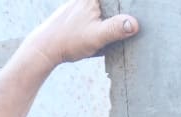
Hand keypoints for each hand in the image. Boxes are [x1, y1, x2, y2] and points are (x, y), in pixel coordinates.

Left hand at [22, 0, 139, 69]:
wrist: (44, 48)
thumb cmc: (69, 40)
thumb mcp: (97, 36)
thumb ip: (116, 29)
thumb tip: (135, 24)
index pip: (115, 0)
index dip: (126, 5)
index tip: (136, 10)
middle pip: (111, 4)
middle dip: (121, 11)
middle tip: (132, 25)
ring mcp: (81, 6)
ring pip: (102, 9)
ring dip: (113, 18)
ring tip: (124, 28)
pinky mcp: (78, 16)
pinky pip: (95, 15)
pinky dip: (103, 21)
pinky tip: (109, 30)